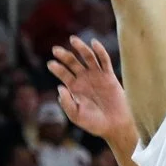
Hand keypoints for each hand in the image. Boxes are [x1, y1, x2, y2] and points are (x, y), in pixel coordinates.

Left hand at [48, 37, 132, 153]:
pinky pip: (104, 60)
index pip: (63, 73)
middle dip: (64, 55)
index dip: (57, 68)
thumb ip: (67, 103)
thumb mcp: (76, 115)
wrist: (115, 126)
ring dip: (80, 48)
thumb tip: (60, 87)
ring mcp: (97, 76)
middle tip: (56, 50)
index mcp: (74, 88)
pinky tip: (94, 43)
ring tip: (73, 40)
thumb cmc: (94, 123)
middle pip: (73, 62)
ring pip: (87, 57)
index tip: (50, 64)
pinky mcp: (109, 76)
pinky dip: (100, 51)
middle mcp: (84, 79)